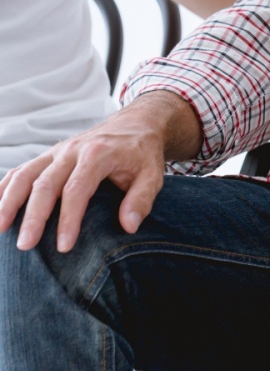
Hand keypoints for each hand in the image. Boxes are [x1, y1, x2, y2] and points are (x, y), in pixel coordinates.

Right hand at [0, 93, 187, 252]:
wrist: (136, 124)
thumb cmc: (143, 154)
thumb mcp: (154, 175)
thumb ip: (141, 199)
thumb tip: (128, 227)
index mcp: (98, 154)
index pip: (77, 190)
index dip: (68, 220)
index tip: (63, 246)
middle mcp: (72, 150)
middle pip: (45, 184)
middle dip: (32, 217)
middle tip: (24, 245)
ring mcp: (56, 151)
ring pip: (24, 175)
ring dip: (8, 201)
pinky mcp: (48, 156)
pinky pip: (20, 170)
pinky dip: (4, 187)